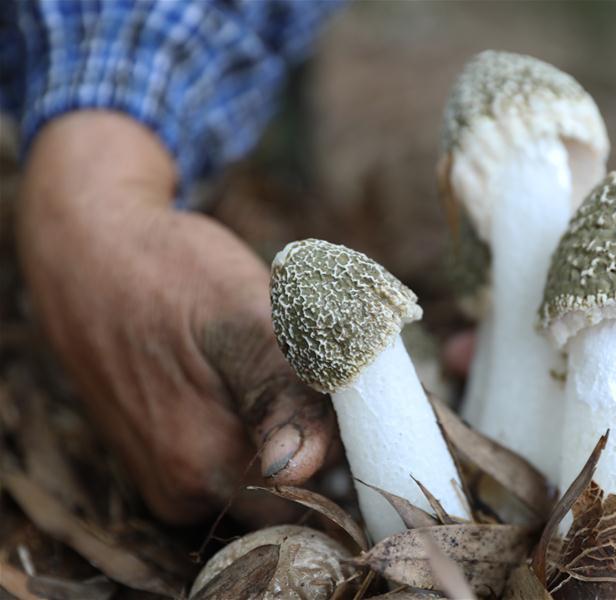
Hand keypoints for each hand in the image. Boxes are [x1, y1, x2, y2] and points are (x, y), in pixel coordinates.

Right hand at [17, 113, 334, 523]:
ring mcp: (170, 478)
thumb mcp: (238, 319)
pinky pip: (234, 457)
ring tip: (272, 358)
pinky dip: (257, 421)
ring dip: (289, 424)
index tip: (354, 394)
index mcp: (203, 465)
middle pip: (291, 490)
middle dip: (319, 433)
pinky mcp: (166, 459)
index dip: (348, 450)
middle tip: (311, 362)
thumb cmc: (168, 274)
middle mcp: (183, 490)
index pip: (314, 497)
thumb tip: (304, 469)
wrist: (88, 252)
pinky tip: (247, 371)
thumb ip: (279, 395)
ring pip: (266, 472)